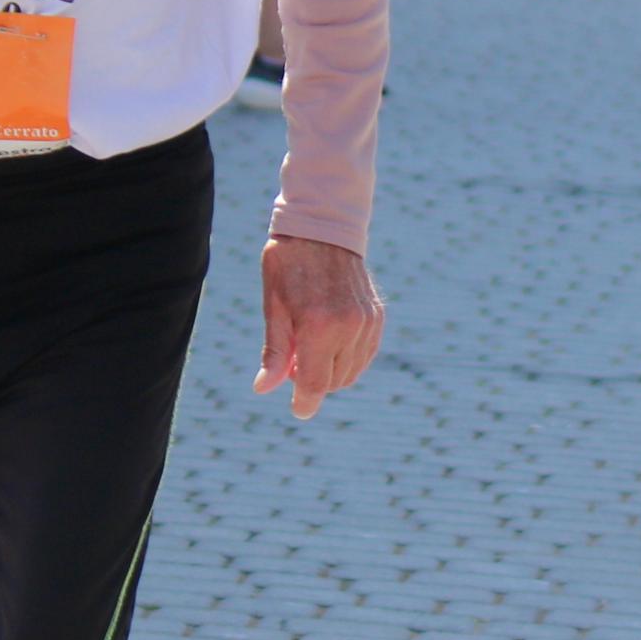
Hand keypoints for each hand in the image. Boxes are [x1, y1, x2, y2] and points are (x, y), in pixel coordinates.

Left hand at [256, 235, 382, 419]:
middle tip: (292, 362)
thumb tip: (263, 389)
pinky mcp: (377, 317)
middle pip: (333, 382)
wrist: (322, 229)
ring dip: (330, 371)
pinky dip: (347, 359)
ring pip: (351, 372)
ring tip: (310, 347)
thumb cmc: (289, 265)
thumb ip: (274, 352)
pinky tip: (330, 343)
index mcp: (318, 326)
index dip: (304, 403)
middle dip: (312, 382)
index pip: (315, 384)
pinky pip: (365, 355)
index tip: (298, 410)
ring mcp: (367, 322)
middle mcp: (348, 327)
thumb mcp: (273, 307)